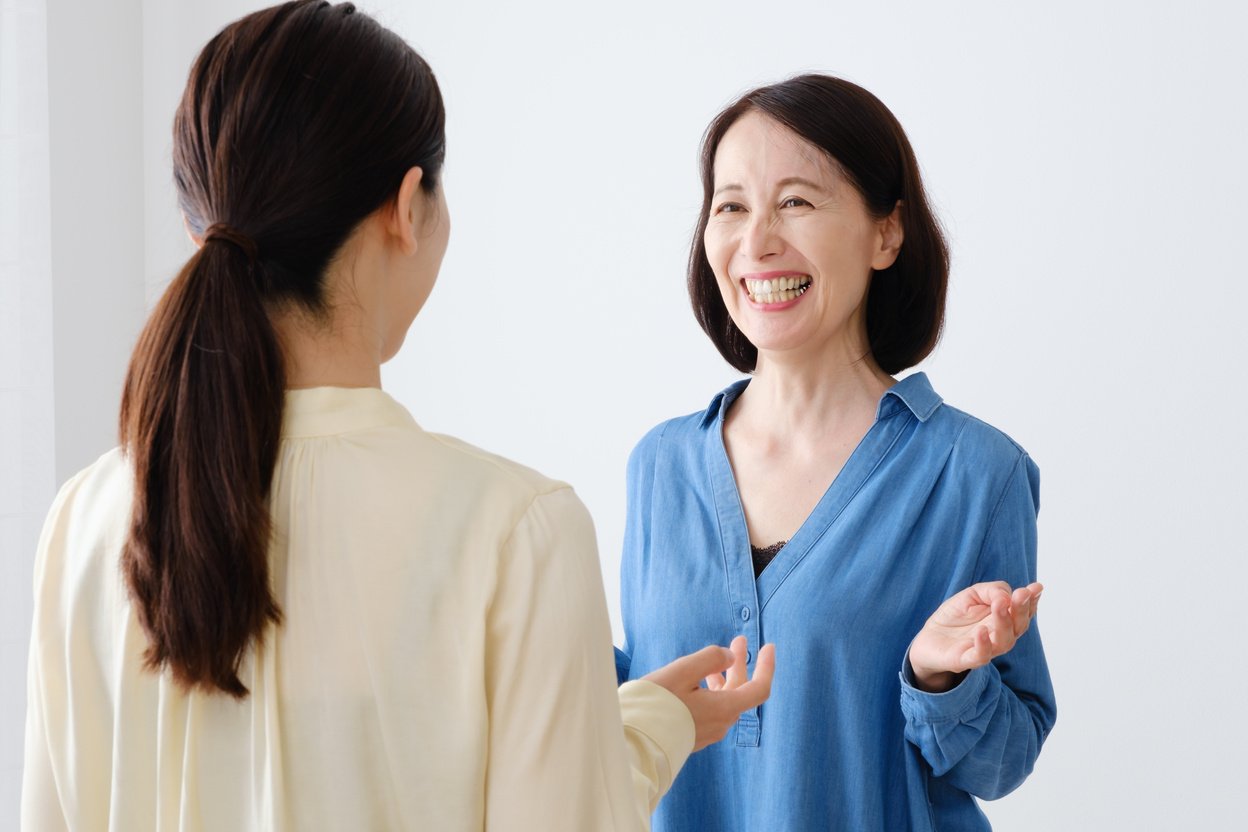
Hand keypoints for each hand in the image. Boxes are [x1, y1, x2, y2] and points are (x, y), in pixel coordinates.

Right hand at [643, 636, 774, 751]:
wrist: (633, 742)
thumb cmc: (656, 704)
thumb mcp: (682, 671)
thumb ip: (710, 659)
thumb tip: (730, 657)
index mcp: (723, 708)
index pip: (759, 689)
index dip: (767, 667)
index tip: (768, 647)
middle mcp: (720, 723)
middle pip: (740, 692)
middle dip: (740, 664)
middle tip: (739, 641)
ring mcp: (708, 732)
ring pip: (725, 700)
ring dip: (726, 676)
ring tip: (720, 659)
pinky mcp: (694, 736)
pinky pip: (713, 710)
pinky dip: (715, 691)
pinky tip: (702, 682)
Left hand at [908, 581, 1042, 692]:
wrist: (927, 639)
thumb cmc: (954, 617)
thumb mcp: (971, 595)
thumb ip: (991, 591)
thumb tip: (1006, 596)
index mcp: (1002, 620)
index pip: (1022, 612)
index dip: (1031, 601)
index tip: (1036, 587)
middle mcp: (998, 636)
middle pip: (1018, 627)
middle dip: (1022, 610)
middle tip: (1022, 594)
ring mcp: (984, 649)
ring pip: (1003, 641)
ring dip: (1004, 622)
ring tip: (1000, 605)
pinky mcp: (966, 660)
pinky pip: (980, 656)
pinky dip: (983, 645)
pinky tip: (981, 630)